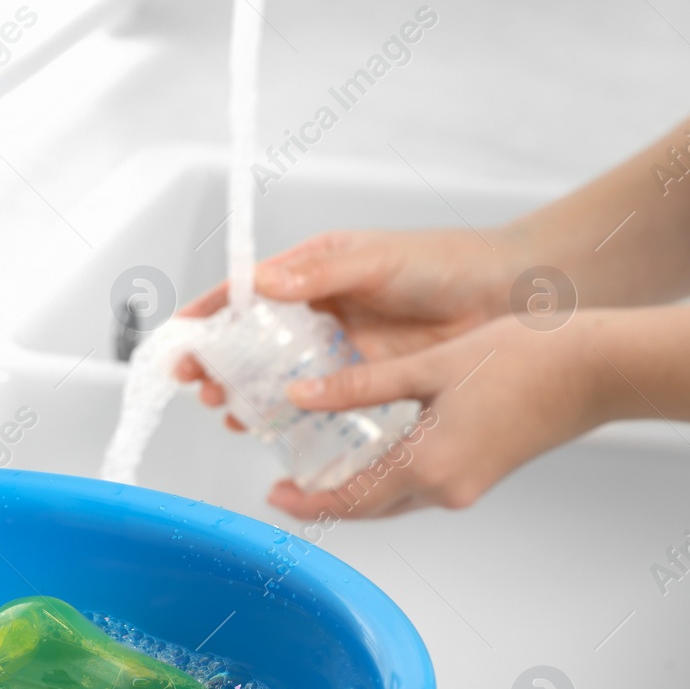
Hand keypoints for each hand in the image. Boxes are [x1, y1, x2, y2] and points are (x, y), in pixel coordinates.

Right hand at [174, 228, 518, 423]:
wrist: (509, 298)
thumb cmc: (447, 263)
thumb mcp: (377, 261)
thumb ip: (320, 273)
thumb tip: (262, 281)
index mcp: (312, 269)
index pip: (245, 290)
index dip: (209, 313)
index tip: (179, 335)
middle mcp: (315, 308)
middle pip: (250, 339)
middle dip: (218, 362)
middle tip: (198, 384)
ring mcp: (335, 347)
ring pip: (275, 373)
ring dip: (246, 392)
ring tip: (227, 410)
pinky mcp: (359, 380)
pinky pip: (313, 400)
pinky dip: (286, 414)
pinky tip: (268, 427)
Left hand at [266, 311, 613, 518]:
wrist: (602, 369)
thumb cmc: (527, 358)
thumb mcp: (429, 365)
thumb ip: (360, 386)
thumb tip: (301, 397)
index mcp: (428, 466)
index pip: (348, 501)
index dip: (306, 501)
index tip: (273, 495)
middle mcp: (446, 488)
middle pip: (368, 509)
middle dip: (325, 502)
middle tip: (286, 486)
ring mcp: (468, 486)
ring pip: (395, 501)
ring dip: (357, 492)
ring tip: (320, 470)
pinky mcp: (483, 474)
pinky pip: (421, 488)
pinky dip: (388, 479)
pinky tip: (373, 455)